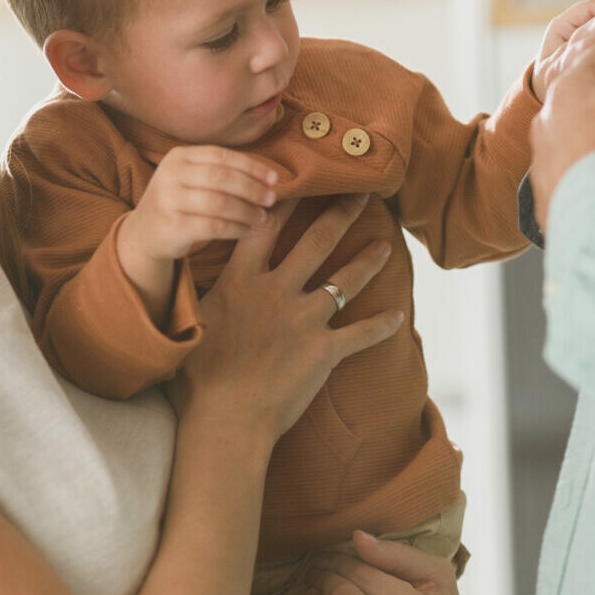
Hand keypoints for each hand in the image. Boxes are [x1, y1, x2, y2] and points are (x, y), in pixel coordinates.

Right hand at [120, 145, 282, 270]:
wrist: (145, 232)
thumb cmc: (179, 202)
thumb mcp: (191, 178)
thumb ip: (220, 171)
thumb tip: (267, 176)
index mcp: (178, 156)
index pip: (222, 156)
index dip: (251, 166)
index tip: (274, 178)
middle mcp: (170, 174)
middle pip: (222, 178)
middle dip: (252, 188)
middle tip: (270, 199)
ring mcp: (168, 200)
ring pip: (220, 203)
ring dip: (247, 211)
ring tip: (261, 217)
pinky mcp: (172, 226)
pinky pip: (213, 226)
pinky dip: (236, 228)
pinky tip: (247, 230)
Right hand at [174, 195, 399, 443]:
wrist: (226, 419)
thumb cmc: (199, 378)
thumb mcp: (195, 322)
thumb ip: (209, 294)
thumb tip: (200, 274)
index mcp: (242, 281)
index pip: (264, 226)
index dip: (284, 198)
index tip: (303, 175)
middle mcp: (276, 292)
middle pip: (315, 242)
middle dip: (341, 213)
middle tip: (362, 193)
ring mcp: (304, 321)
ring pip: (344, 281)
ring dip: (368, 261)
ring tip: (387, 244)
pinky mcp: (324, 351)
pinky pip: (361, 334)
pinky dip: (382, 326)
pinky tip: (399, 316)